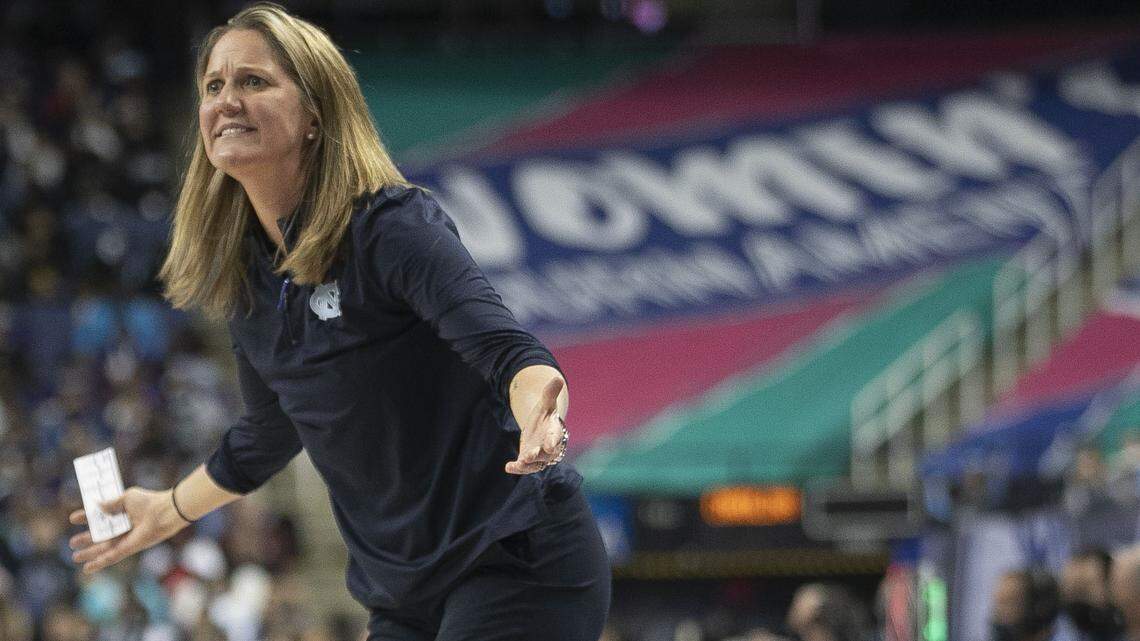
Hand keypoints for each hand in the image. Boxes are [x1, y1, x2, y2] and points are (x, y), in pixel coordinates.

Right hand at [68, 487, 189, 574]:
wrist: (163, 513)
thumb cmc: (148, 502)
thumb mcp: (127, 497)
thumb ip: (111, 503)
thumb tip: (96, 506)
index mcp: (122, 514)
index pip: (101, 517)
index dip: (87, 518)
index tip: (73, 518)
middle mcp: (123, 528)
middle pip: (100, 536)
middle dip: (85, 540)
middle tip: (72, 543)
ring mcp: (124, 539)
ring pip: (102, 549)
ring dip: (89, 554)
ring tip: (75, 557)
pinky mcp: (127, 549)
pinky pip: (111, 558)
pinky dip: (99, 563)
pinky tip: (87, 568)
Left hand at [506, 376, 567, 474]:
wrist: (541, 427)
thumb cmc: (546, 415)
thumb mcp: (546, 403)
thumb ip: (550, 393)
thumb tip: (558, 378)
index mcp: (554, 432)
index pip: (555, 437)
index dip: (552, 441)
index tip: (549, 445)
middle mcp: (549, 447)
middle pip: (546, 454)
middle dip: (538, 455)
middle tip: (529, 455)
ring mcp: (539, 455)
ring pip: (536, 464)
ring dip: (527, 465)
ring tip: (517, 464)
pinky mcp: (529, 460)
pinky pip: (525, 467)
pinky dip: (517, 468)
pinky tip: (508, 467)